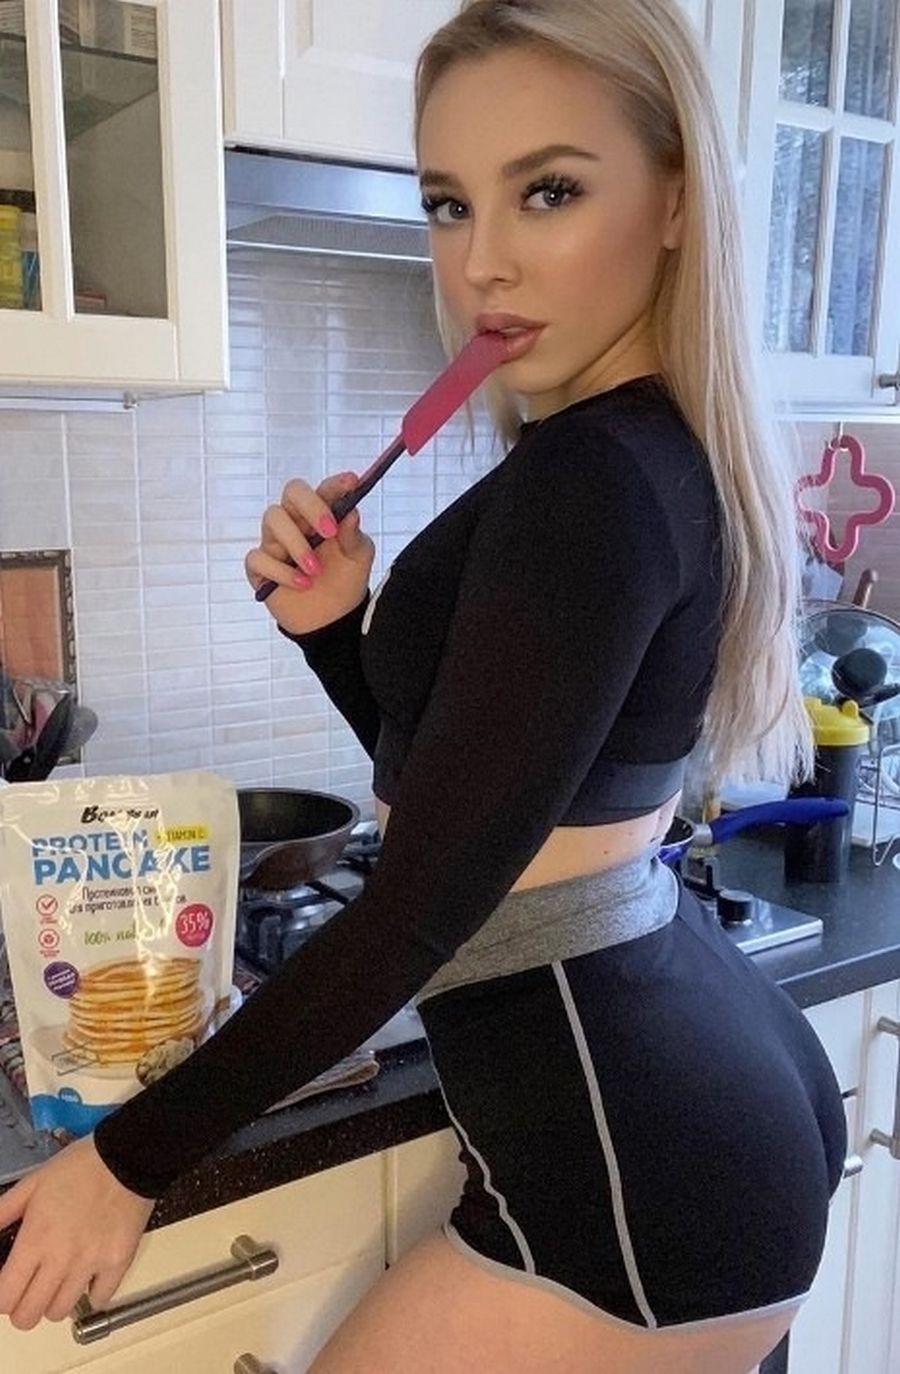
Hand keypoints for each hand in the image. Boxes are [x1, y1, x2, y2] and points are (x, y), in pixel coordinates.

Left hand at [0, 1135, 154, 1329]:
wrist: (127, 1156)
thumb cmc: (79, 1167)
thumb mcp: (32, 1183)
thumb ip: (2, 1212)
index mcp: (36, 1239)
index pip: (5, 1298)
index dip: (1, 1298)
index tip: (7, 1287)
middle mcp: (61, 1258)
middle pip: (29, 1315)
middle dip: (22, 1308)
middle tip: (29, 1289)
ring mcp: (92, 1264)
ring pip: (60, 1312)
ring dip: (53, 1302)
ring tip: (58, 1281)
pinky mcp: (119, 1263)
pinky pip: (99, 1300)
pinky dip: (91, 1294)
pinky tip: (88, 1276)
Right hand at [245, 472, 375, 635]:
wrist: (332, 620)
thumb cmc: (345, 580)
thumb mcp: (358, 558)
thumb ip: (354, 536)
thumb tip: (351, 513)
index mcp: (322, 513)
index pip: (324, 489)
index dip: (336, 483)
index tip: (352, 482)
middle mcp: (296, 521)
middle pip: (292, 492)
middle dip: (311, 507)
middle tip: (330, 531)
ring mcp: (275, 542)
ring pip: (273, 519)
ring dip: (296, 544)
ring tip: (316, 570)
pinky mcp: (260, 567)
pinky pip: (259, 558)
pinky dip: (282, 572)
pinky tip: (303, 584)